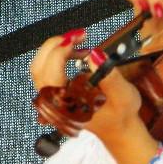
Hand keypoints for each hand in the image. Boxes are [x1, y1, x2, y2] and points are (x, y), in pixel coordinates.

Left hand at [30, 34, 159, 163]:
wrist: (118, 127)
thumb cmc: (121, 114)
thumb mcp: (124, 95)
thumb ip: (110, 76)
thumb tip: (96, 55)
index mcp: (68, 107)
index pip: (51, 74)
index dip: (60, 52)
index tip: (78, 39)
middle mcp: (55, 104)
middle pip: (38, 68)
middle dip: (55, 46)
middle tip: (76, 36)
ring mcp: (53, 98)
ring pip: (40, 68)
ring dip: (56, 50)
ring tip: (79, 43)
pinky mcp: (56, 92)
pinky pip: (47, 70)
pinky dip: (58, 56)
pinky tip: (76, 53)